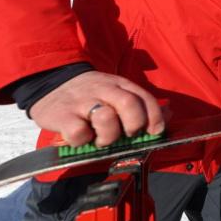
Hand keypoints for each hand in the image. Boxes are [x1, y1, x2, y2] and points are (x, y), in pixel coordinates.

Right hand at [29, 71, 163, 147]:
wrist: (50, 80)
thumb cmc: (90, 94)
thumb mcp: (117, 91)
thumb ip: (141, 104)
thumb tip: (169, 115)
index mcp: (120, 84)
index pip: (145, 98)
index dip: (155, 117)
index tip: (154, 132)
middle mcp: (104, 90)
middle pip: (129, 105)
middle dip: (134, 125)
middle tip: (127, 135)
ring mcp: (83, 101)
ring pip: (106, 118)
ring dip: (108, 136)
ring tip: (101, 139)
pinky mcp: (62, 115)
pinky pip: (78, 132)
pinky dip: (83, 140)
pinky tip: (81, 137)